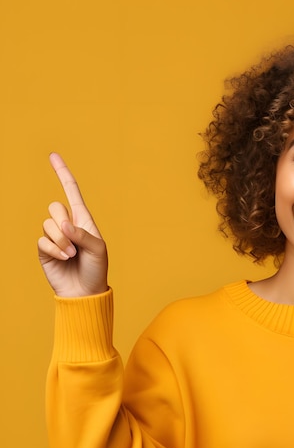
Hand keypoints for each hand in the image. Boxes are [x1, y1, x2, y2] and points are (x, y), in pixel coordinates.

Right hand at [38, 153, 108, 297]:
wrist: (85, 292)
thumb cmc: (97, 269)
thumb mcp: (98, 250)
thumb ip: (83, 234)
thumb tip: (63, 225)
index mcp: (84, 220)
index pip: (71, 192)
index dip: (62, 173)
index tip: (53, 155)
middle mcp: (67, 225)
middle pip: (55, 207)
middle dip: (64, 224)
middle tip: (76, 243)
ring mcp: (54, 236)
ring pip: (48, 224)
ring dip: (62, 241)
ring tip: (73, 255)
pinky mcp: (44, 249)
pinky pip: (42, 240)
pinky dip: (54, 250)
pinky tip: (64, 259)